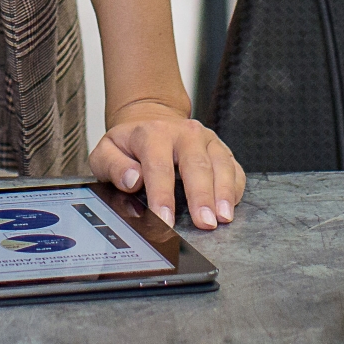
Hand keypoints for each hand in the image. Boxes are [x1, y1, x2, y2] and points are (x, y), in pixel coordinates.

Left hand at [90, 102, 245, 229]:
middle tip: (204, 223)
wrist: (152, 119)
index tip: (165, 221)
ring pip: (220, 164)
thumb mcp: (107, 151)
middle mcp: (184, 133)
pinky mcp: (221, 148)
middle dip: (201, 196)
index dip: (163, 196)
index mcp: (153, 134)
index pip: (159, 166)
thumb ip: (113, 166)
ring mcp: (206, 139)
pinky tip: (230, 207)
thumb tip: (132, 180)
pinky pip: (234, 167)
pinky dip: (235, 188)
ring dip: (223, 192)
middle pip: (196, 165)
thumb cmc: (130, 144)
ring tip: (223, 218)